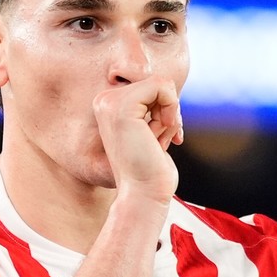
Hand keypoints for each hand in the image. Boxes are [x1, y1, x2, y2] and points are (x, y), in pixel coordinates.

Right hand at [93, 75, 182, 202]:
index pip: (151, 86)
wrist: (143, 194)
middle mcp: (104, 101)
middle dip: (169, 111)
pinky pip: (162, 86)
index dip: (165, 109)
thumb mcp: (153, 128)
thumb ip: (155, 105)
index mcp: (109, 106)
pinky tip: (160, 133)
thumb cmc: (152, 169)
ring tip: (154, 141)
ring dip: (170, 116)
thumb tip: (168, 85)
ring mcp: (109, 102)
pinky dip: (172, 109)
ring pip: (162, 83)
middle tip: (158, 140)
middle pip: (157, 83)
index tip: (163, 132)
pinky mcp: (121, 106)